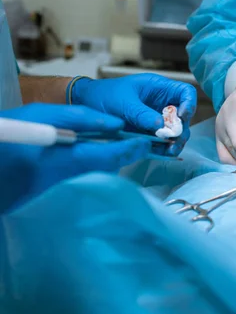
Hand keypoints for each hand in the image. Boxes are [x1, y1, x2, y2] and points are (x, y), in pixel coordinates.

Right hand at [0, 104, 150, 211]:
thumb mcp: (39, 115)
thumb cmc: (6, 135)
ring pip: (96, 176)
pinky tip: (91, 155)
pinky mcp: (50, 198)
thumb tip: (115, 123)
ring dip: (111, 162)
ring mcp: (56, 193)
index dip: (131, 149)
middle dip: (125, 156)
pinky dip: (93, 168)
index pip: (110, 157)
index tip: (145, 142)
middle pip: (107, 170)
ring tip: (121, 145)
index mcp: (61, 159)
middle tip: (138, 143)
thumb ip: (79, 118)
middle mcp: (63, 181)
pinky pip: (82, 182)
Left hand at [71, 74, 196, 155]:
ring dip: (175, 142)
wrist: (86, 106)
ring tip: (169, 151)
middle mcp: (162, 104)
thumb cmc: (105, 96)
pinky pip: (163, 142)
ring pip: (176, 132)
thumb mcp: (123, 102)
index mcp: (160, 88)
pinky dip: (164, 149)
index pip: (185, 93)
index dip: (189, 104)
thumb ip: (141, 113)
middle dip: (181, 129)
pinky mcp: (150, 134)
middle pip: (183, 116)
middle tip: (174, 141)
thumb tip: (161, 126)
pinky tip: (162, 154)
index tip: (181, 116)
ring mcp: (157, 119)